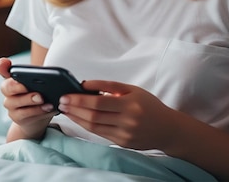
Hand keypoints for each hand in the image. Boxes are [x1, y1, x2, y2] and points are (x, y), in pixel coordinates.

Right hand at [0, 57, 56, 139]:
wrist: (36, 118)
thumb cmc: (38, 94)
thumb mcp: (41, 83)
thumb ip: (41, 75)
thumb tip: (51, 73)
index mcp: (12, 77)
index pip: (2, 67)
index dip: (2, 65)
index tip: (7, 63)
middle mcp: (8, 91)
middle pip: (7, 86)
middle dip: (18, 86)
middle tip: (33, 87)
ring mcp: (10, 105)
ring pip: (15, 102)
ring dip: (30, 100)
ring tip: (43, 99)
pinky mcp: (16, 117)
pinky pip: (24, 114)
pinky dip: (37, 111)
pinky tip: (47, 107)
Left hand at [57, 80, 174, 150]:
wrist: (167, 128)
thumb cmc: (149, 105)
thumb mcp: (133, 90)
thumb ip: (110, 86)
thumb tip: (86, 85)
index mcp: (130, 104)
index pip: (98, 103)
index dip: (80, 100)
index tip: (66, 95)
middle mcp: (127, 121)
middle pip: (94, 116)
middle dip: (74, 109)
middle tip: (61, 102)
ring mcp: (124, 134)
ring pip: (94, 127)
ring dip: (77, 118)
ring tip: (66, 110)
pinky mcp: (122, 143)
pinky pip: (100, 133)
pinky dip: (86, 126)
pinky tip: (79, 119)